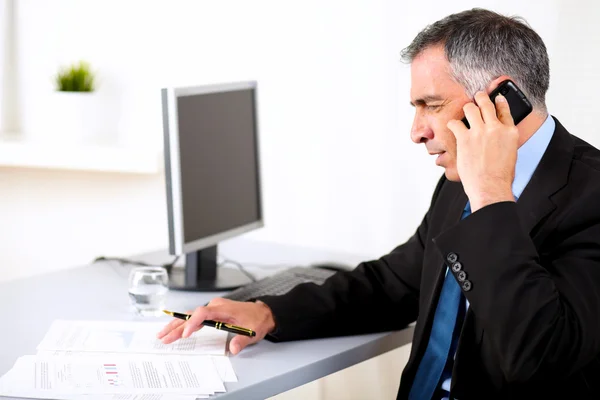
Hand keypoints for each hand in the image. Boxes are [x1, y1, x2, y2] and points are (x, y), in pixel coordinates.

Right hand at [156, 298, 275, 354]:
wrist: (262, 313)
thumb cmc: (256, 320)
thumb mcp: (252, 332)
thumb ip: (241, 340)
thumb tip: (233, 348)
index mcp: (224, 308)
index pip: (204, 313)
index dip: (193, 322)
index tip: (186, 333)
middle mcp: (216, 306)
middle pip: (192, 314)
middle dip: (177, 326)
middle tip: (164, 337)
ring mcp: (213, 309)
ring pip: (191, 316)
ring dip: (177, 325)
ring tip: (163, 335)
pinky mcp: (212, 313)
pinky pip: (195, 318)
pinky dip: (184, 324)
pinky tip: (175, 330)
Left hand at [447, 91, 517, 211]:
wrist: (490, 186)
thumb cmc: (500, 176)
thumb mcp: (511, 153)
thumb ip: (504, 139)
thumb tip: (497, 135)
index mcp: (510, 132)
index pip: (504, 110)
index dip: (499, 101)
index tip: (496, 98)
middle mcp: (495, 128)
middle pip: (486, 104)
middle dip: (481, 97)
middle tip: (477, 96)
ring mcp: (480, 131)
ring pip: (470, 108)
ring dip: (467, 108)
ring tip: (465, 110)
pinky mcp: (465, 138)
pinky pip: (455, 123)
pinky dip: (453, 124)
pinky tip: (453, 127)